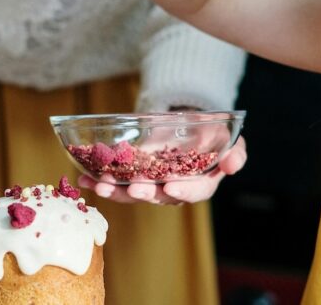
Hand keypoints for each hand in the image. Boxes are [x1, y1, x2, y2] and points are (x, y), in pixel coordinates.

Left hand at [77, 136, 246, 204]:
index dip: (183, 191)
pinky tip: (84, 179)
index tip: (170, 186)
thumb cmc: (212, 134)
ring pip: (134, 193)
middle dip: (143, 193)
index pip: (194, 192)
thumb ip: (235, 152)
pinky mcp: (135, 177)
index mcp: (200, 184)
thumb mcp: (228, 138)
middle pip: (158, 196)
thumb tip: (232, 164)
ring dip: (116, 190)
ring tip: (99, 185)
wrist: (189, 125)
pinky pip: (119, 183)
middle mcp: (174, 189)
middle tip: (132, 187)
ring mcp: (152, 184)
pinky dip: (101, 182)